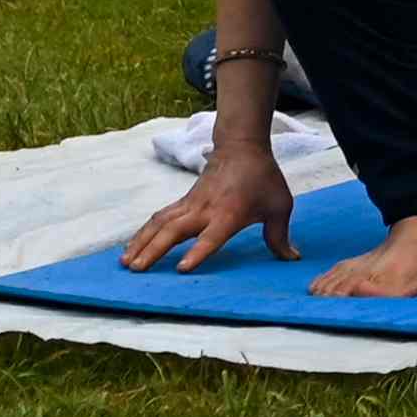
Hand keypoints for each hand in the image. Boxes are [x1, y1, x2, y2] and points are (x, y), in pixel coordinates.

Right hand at [121, 148, 296, 273]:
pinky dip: (143, 233)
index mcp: (229, 213)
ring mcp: (190, 204)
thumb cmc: (263, 177)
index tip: (182, 268)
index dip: (198, 252)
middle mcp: (204, 209)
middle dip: (154, 250)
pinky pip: (159, 218)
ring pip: (160, 224)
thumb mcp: (280, 205)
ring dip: (141, 243)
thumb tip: (291, 259)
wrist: (242, 146)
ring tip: (125, 263)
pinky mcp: (183, 201)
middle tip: (137, 270)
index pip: (211, 236)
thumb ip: (280, 235)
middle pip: (174, 231)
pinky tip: (131, 248)